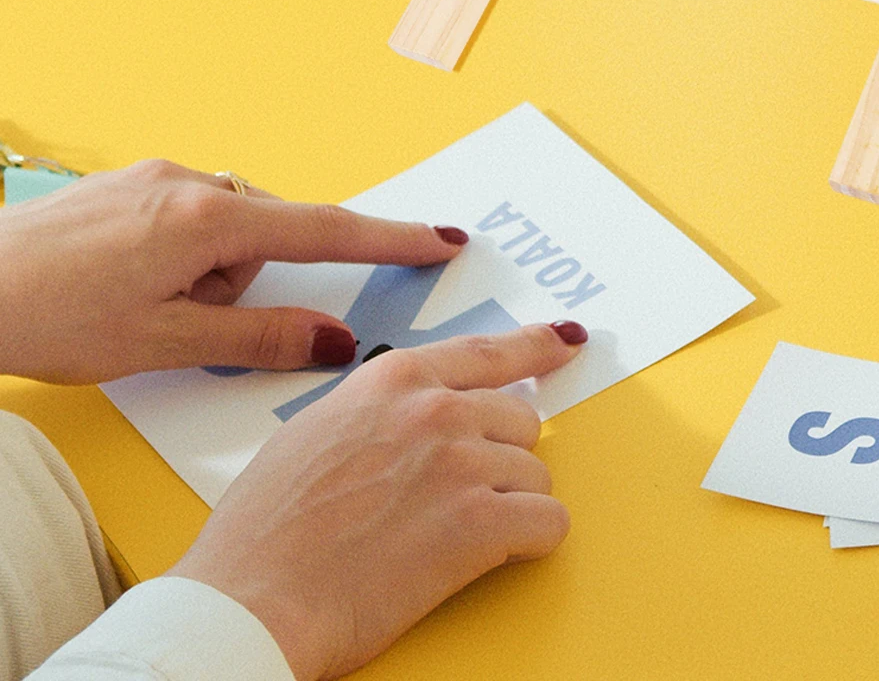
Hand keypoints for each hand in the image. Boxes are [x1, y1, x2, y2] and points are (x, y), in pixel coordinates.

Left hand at [0, 159, 474, 381]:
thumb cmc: (45, 315)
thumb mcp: (162, 344)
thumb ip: (259, 338)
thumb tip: (335, 340)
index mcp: (209, 221)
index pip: (325, 231)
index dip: (390, 240)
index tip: (442, 239)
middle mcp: (192, 183)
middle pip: (266, 237)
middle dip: (244, 285)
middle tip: (181, 322)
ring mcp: (157, 177)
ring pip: (224, 232)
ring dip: (205, 274)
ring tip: (135, 309)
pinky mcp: (129, 183)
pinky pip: (187, 217)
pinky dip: (177, 255)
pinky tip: (123, 284)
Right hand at [174, 324, 583, 680]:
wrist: (248, 603)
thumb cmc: (262, 535)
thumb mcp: (315, 433)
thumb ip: (378, 412)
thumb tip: (409, 420)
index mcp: (393, 380)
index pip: (487, 351)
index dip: (535, 345)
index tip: (565, 339)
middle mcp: (436, 408)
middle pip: (520, 419)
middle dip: (499, 459)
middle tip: (456, 499)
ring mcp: (461, 460)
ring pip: (535, 474)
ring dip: (509, 506)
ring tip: (449, 538)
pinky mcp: (480, 521)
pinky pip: (549, 523)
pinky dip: (530, 544)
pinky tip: (489, 557)